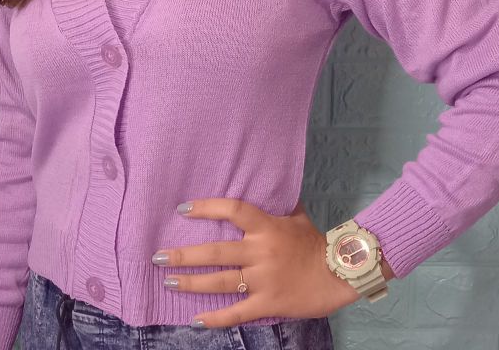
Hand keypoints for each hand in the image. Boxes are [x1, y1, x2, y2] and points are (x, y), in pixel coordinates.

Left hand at [150, 197, 361, 327]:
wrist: (340, 274)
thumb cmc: (316, 242)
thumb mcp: (296, 216)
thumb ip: (277, 202)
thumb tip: (267, 180)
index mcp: (267, 226)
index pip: (233, 210)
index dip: (207, 207)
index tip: (183, 209)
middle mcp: (261, 252)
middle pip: (216, 252)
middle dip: (184, 255)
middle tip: (158, 256)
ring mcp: (263, 279)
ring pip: (220, 282)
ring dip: (191, 283)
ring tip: (168, 281)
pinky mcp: (268, 303)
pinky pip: (237, 312)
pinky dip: (216, 318)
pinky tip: (196, 319)